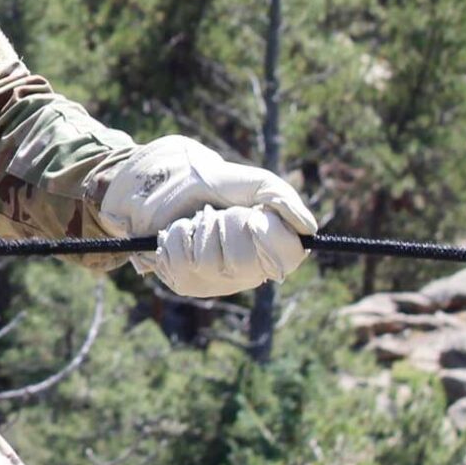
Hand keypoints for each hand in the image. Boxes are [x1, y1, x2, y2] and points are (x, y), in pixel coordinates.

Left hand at [98, 136, 318, 298]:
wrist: (157, 182)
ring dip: (199, 230)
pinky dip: (175, 238)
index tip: (255, 214)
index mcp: (270, 247)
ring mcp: (215, 281)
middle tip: (216, 213)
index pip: (289, 256)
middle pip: (246, 262)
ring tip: (194, 219)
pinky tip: (175, 232)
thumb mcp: (248, 181)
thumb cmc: (207, 182)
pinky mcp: (185, 283)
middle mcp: (248, 271)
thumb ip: (280, 197)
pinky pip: (181, 264)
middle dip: (228, 226)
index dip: (271, 235)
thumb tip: (308, 226)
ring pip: (211, 262)